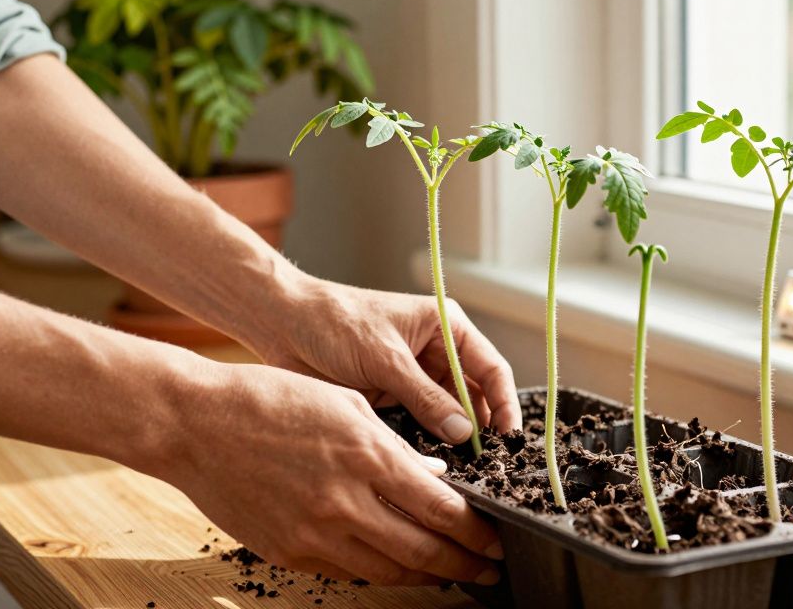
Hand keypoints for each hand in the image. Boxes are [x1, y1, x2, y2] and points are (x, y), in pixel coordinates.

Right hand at [163, 363, 503, 585]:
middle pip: (422, 550)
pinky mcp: (288, 552)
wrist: (196, 425)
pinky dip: (378, 572)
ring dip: (426, 576)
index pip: (441, 509)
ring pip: (387, 570)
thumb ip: (395, 446)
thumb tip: (436, 479)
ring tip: (450, 574)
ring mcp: (314, 533)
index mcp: (367, 455)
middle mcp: (345, 501)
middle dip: (463, 564)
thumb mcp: (347, 404)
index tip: (496, 540)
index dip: (476, 532)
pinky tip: (394, 567)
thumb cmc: (270, 400)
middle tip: (488, 571)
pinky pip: (346, 573)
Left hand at [259, 276, 521, 443]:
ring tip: (464, 469)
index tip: (509, 436)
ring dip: (455, 438)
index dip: (505, 402)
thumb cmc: (334, 323)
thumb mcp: (384, 358)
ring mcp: (416, 378)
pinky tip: (431, 464)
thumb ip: (424, 396)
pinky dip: (428, 443)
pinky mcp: (395, 399)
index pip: (491, 367)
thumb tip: (463, 432)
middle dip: (482, 427)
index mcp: (446, 327)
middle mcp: (438, 352)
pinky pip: (422, 425)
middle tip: (489, 464)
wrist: (283, 326)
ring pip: (450, 414)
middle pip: (476, 395)